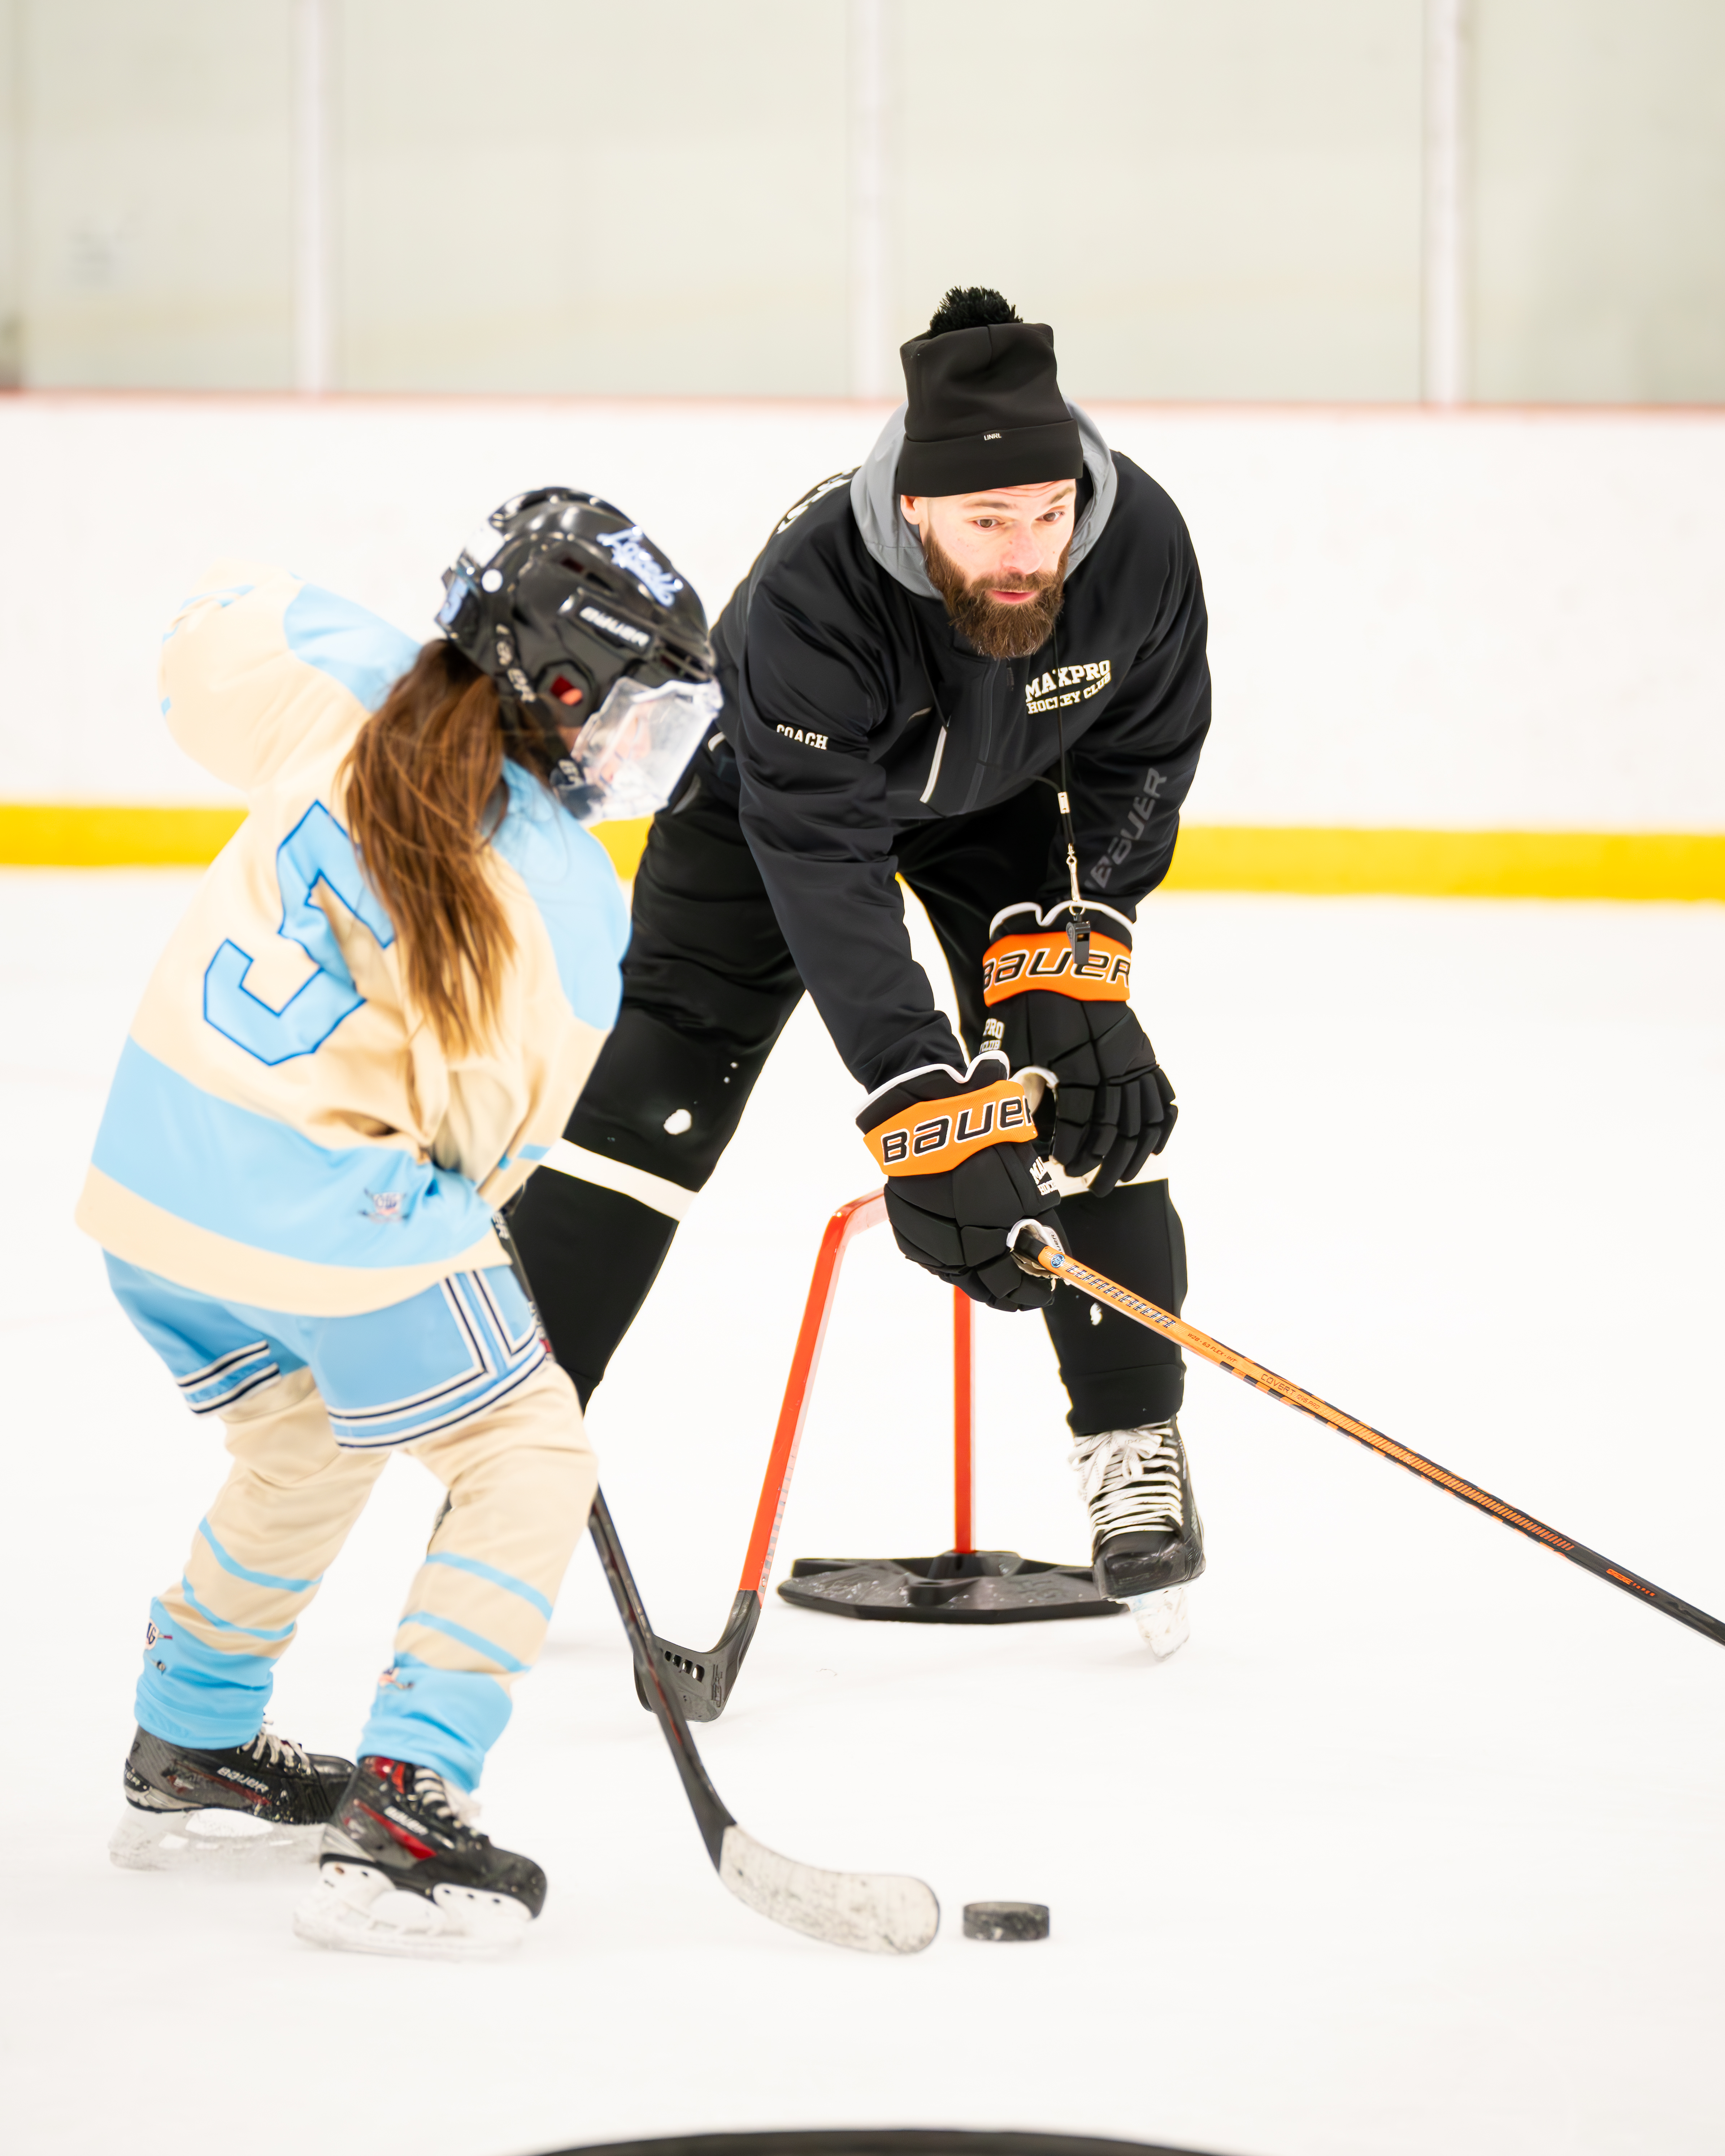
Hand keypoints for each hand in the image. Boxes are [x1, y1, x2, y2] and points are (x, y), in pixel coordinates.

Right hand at [858, 1052, 1061, 1310]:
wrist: (934, 1120)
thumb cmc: (989, 1147)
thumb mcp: (1028, 1184)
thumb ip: (1039, 1226)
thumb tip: (1050, 1255)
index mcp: (992, 1234)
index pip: (1012, 1283)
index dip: (1029, 1293)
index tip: (1043, 1295)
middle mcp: (958, 1244)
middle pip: (982, 1286)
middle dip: (1004, 1292)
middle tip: (1020, 1296)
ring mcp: (928, 1240)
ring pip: (955, 1274)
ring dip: (976, 1279)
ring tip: (994, 1280)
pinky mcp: (906, 1230)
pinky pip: (931, 1257)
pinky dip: (950, 1261)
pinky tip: (964, 1258)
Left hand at [981, 904, 1175, 1196]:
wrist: (1064, 959)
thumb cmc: (1034, 1003)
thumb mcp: (1017, 1044)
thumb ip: (1024, 1087)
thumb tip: (1028, 1126)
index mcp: (1081, 1070)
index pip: (1082, 1126)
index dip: (1072, 1152)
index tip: (1062, 1170)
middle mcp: (1114, 1070)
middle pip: (1116, 1132)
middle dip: (1103, 1166)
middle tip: (1091, 1188)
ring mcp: (1134, 1062)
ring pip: (1143, 1121)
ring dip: (1134, 1155)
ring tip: (1120, 1178)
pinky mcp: (1143, 1053)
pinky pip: (1161, 1096)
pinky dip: (1161, 1125)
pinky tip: (1155, 1147)